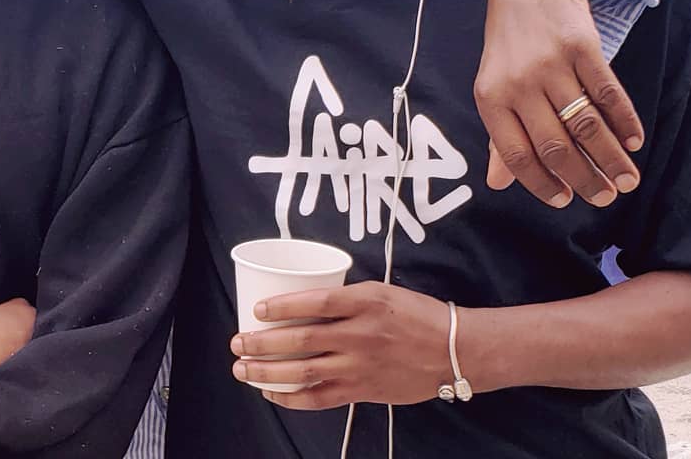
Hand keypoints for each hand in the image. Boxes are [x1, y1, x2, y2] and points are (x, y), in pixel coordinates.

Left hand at [229, 281, 450, 407]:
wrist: (452, 350)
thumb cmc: (415, 314)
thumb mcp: (381, 291)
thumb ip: (346, 299)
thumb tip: (304, 302)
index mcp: (365, 301)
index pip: (315, 301)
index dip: (282, 306)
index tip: (257, 309)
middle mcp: (361, 334)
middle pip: (302, 339)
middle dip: (264, 343)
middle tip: (237, 342)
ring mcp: (361, 365)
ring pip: (306, 371)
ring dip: (269, 372)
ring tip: (243, 370)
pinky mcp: (364, 390)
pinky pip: (322, 398)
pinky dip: (293, 398)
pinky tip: (273, 394)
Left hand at [474, 0, 642, 209]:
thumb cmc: (508, 42)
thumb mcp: (493, 84)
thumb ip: (498, 134)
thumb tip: (496, 183)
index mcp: (490, 96)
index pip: (516, 154)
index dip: (542, 184)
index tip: (565, 201)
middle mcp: (518, 82)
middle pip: (556, 146)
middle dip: (584, 180)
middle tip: (606, 197)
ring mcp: (550, 64)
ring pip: (585, 125)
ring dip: (611, 158)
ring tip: (626, 180)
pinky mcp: (581, 47)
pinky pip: (608, 94)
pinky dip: (625, 121)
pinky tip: (634, 141)